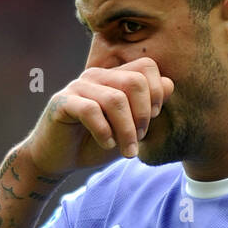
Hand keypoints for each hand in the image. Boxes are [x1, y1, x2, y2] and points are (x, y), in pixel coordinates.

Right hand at [24, 57, 173, 178]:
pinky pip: (91, 111)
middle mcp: (97, 77)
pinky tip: (106, 144)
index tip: (150, 121)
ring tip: (127, 151)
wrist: (58, 160)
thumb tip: (170, 84)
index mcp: (114, 78)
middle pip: (135, 82)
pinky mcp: (62, 102)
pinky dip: (104, 132)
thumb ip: (148, 110)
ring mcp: (78, 87)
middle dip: (143, 116)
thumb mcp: (128, 130)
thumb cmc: (94, 143)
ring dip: (126, 131)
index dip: (156, 94)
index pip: (147, 67)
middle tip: (138, 140)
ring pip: (115, 100)